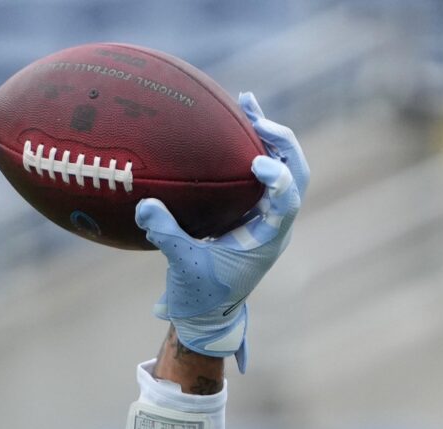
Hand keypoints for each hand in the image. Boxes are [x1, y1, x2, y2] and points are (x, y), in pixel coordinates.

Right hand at [138, 93, 308, 370]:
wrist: (205, 312)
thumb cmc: (199, 295)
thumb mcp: (182, 267)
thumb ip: (167, 236)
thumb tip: (146, 205)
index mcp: (267, 240)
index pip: (286, 203)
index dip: (280, 179)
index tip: (259, 163)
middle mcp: (273, 222)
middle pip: (296, 174)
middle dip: (280, 144)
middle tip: (255, 119)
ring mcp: (264, 213)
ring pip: (282, 166)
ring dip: (267, 136)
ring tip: (246, 102)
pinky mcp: (249, 207)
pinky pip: (258, 170)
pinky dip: (249, 144)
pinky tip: (234, 117)